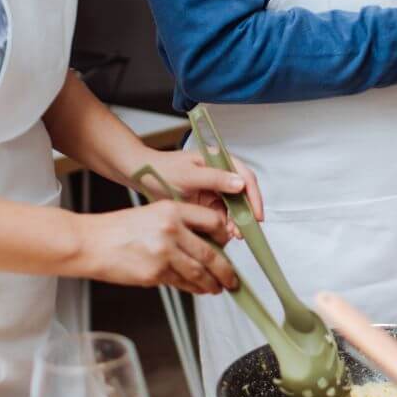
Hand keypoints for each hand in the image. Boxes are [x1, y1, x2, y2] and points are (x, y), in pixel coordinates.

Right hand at [74, 201, 236, 294]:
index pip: (213, 221)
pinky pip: (181, 283)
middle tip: (232, 279)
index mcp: (173, 210)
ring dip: (211, 283)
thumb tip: (206, 244)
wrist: (90, 242)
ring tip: (218, 288)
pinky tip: (198, 289)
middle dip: (225, 270)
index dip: (224, 236)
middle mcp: (171, 229)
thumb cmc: (119, 229)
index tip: (228, 246)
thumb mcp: (153, 214)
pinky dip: (193, 288)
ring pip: (198, 272)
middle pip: (210, 253)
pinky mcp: (154, 273)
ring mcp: (163, 253)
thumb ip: (180, 225)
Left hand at [131, 148, 263, 238]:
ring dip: (234, 222)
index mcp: (220, 161)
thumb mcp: (189, 174)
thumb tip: (240, 184)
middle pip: (243, 196)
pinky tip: (220, 234)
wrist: (141, 176)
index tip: (256, 216)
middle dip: (244, 214)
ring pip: (233, 208)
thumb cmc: (161, 169)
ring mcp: (214, 189)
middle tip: (242, 231)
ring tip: (230, 235)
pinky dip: (222, 226)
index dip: (254, 198)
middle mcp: (220, 175)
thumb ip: (215, 178)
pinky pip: (220, 216)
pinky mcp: (206, 203)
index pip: (246, 178)